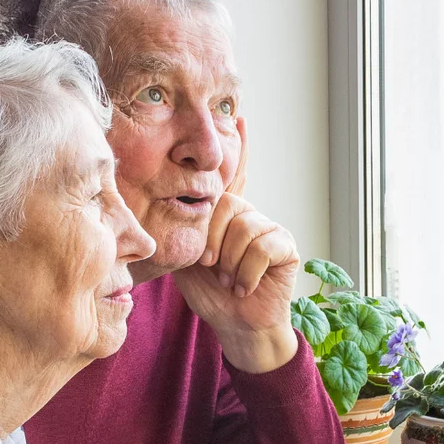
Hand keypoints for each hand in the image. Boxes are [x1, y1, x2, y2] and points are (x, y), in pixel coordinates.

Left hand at [173, 120, 300, 372]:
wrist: (235, 325)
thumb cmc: (210, 294)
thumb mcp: (186, 259)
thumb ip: (181, 232)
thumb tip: (157, 207)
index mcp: (225, 215)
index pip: (229, 179)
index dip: (237, 151)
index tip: (240, 119)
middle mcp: (249, 215)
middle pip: (225, 206)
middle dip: (213, 241)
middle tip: (213, 268)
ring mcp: (270, 228)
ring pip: (243, 228)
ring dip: (230, 263)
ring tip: (230, 280)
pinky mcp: (286, 246)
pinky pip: (261, 247)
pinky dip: (247, 273)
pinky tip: (245, 286)